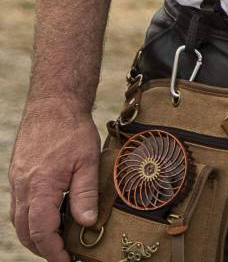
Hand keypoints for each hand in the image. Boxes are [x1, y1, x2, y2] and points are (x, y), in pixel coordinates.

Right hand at [8, 100, 100, 261]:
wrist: (53, 103)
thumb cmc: (73, 129)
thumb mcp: (88, 160)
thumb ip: (85, 194)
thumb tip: (87, 224)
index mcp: (40, 187)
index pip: (41, 232)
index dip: (53, 252)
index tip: (66, 261)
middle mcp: (23, 187)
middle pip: (26, 232)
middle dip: (42, 248)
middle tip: (62, 255)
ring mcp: (17, 181)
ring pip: (19, 220)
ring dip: (35, 235)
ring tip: (56, 241)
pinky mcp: (17, 174)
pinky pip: (19, 205)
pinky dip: (30, 217)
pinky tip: (48, 215)